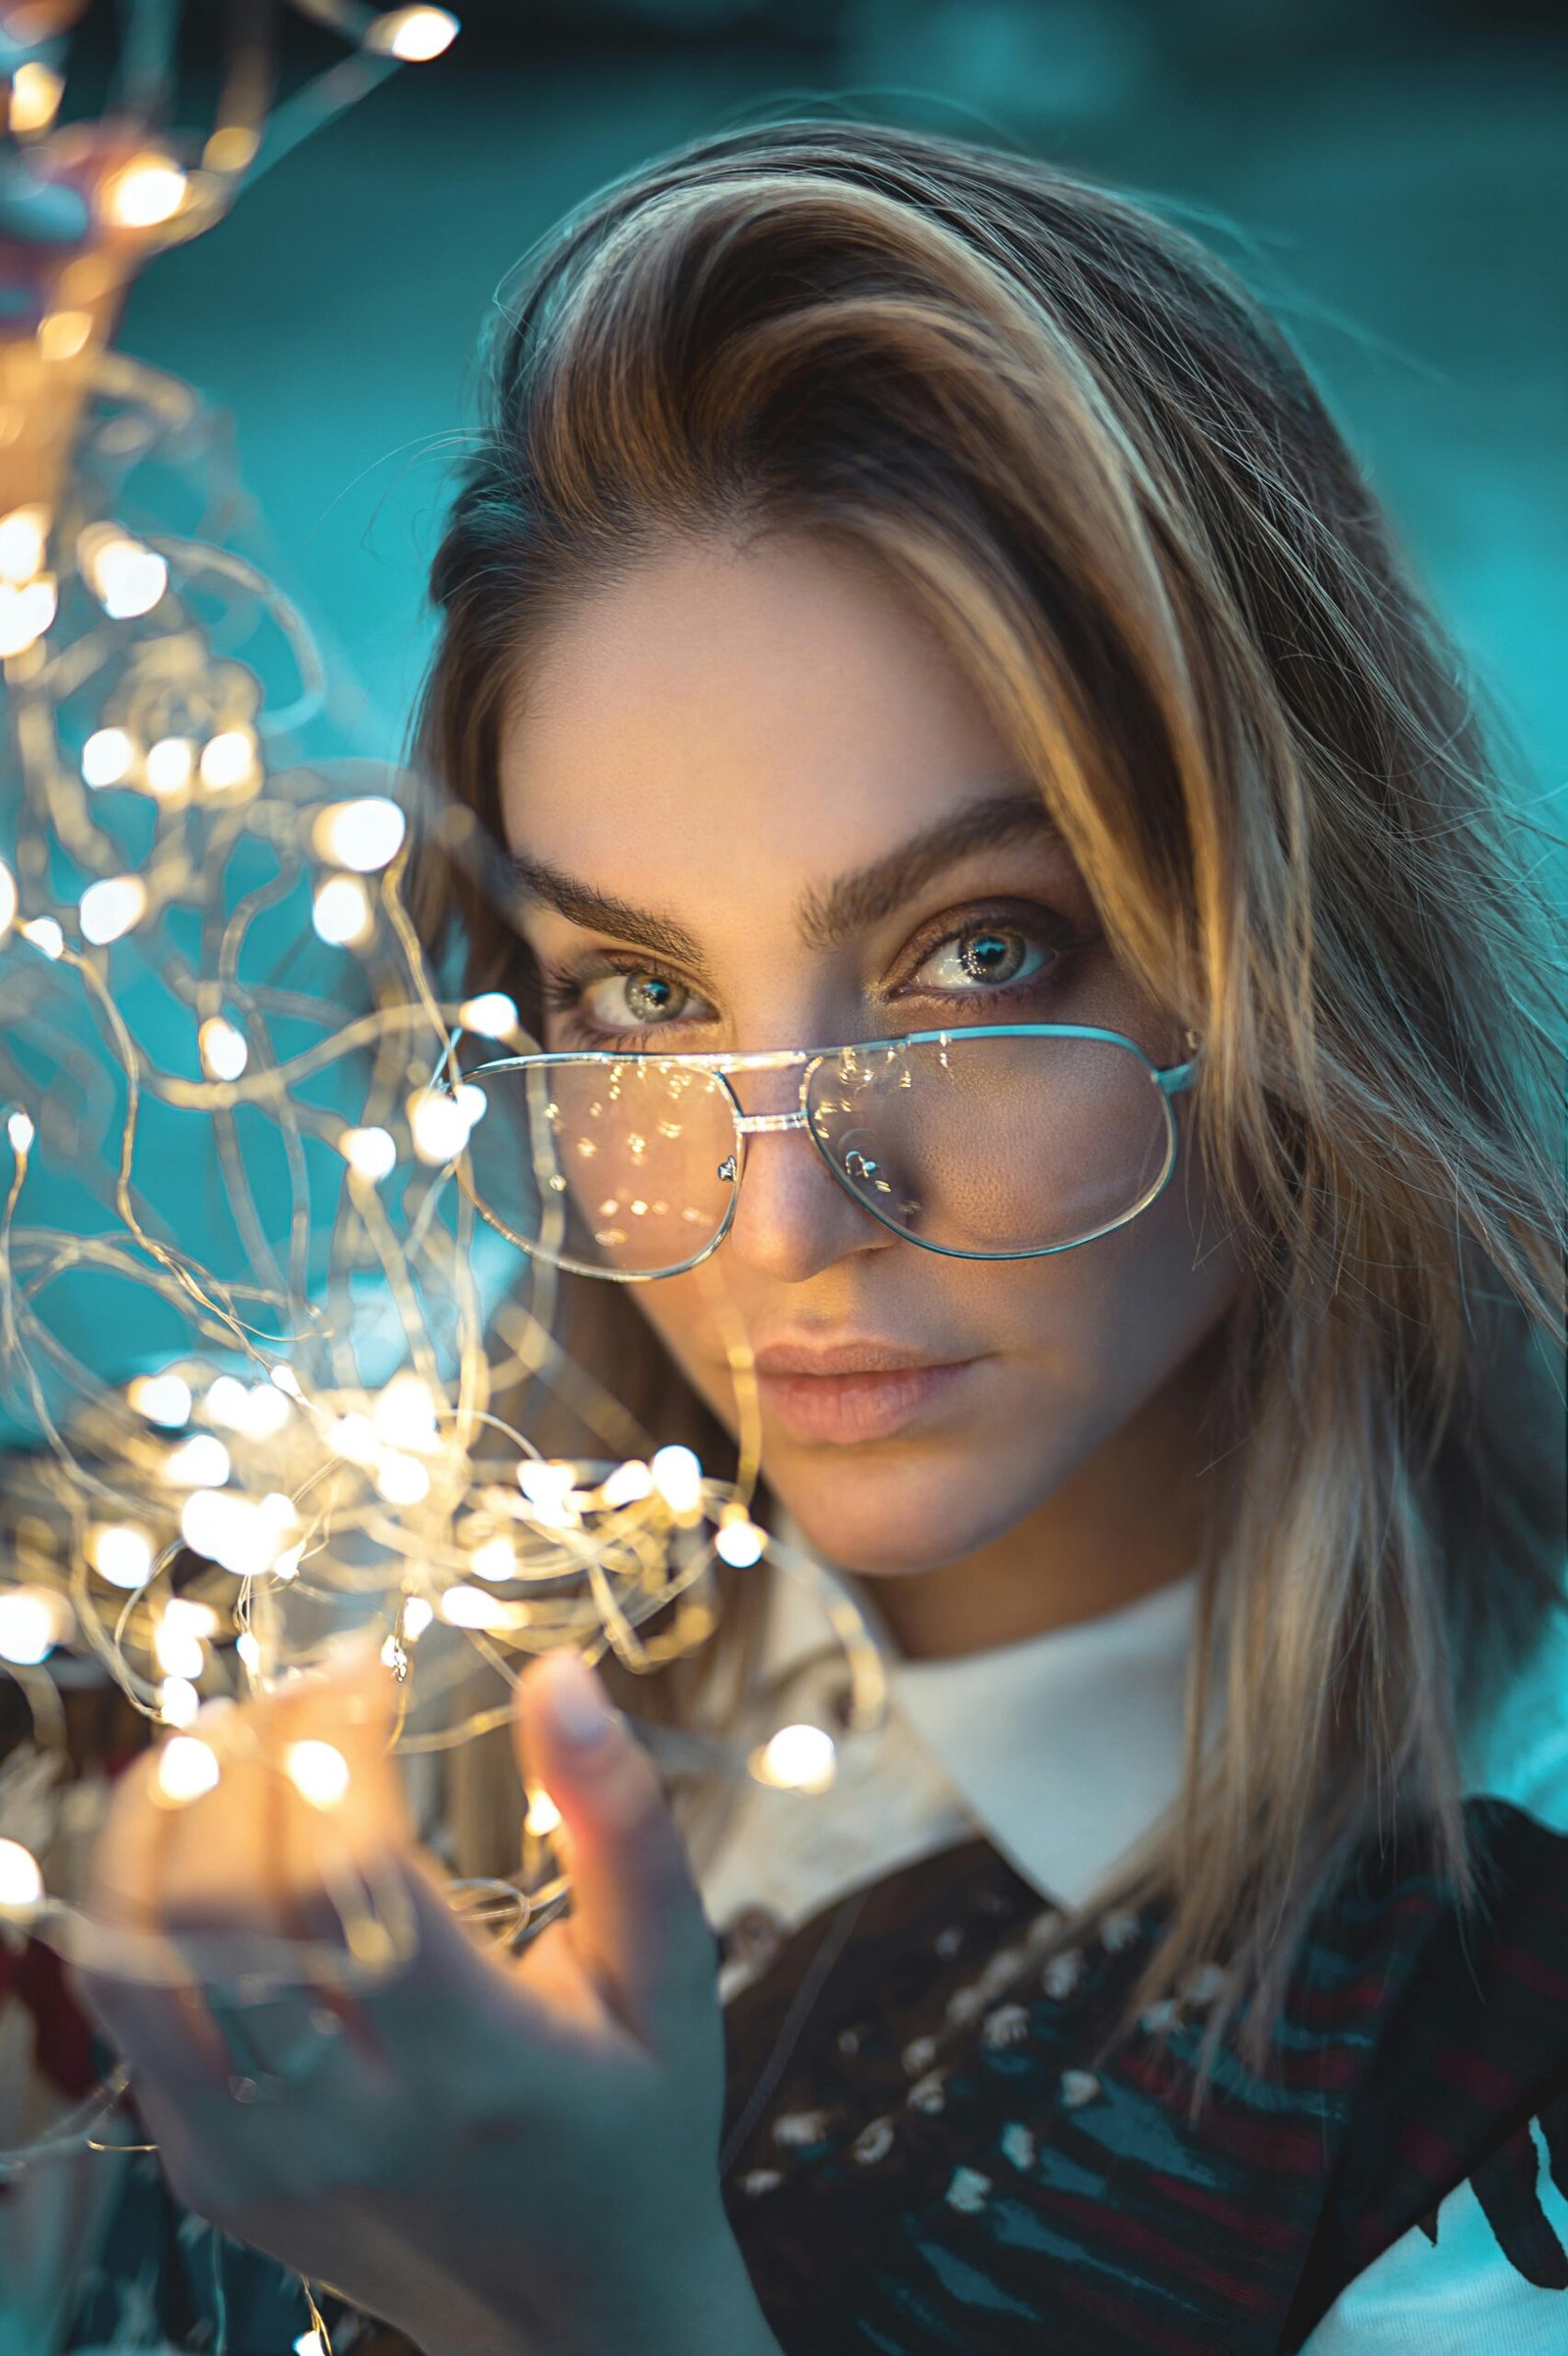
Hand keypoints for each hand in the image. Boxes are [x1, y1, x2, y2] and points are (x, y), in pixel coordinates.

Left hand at [75, 1641, 781, 2355]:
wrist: (574, 2314)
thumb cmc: (634, 2118)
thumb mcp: (671, 1974)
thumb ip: (621, 1819)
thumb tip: (556, 1674)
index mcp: (477, 2068)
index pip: (349, 1876)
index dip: (332, 1742)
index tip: (365, 1670)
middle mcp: (346, 2125)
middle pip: (220, 1909)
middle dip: (238, 1759)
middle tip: (294, 1694)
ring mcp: (256, 2161)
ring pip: (134, 1959)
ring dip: (158, 1817)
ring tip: (226, 1742)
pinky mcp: (207, 2174)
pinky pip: (129, 2013)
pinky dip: (145, 1897)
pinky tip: (214, 1835)